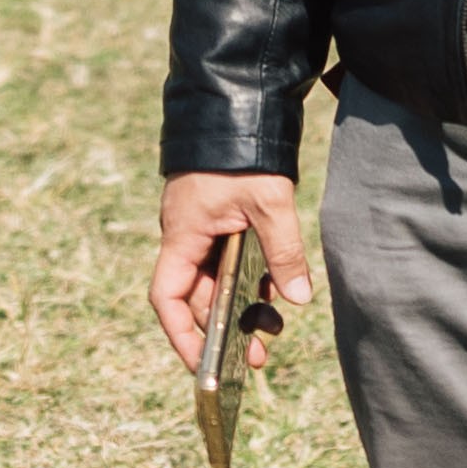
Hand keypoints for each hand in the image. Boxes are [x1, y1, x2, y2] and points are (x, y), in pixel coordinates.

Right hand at [147, 171, 313, 377]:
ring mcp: (203, 229)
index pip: (167, 298)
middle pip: (196, 298)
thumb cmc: (244, 153)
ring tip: (273, 333)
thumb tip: (298, 298)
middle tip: (260, 356)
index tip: (206, 365)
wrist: (238, 102)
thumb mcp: (269, 202)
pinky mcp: (220, 221)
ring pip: (216, 283)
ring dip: (241, 309)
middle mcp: (186, 237)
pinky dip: (250, 282)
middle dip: (225, 331)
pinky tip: (276, 296)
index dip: (181, 335)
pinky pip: (229, 263)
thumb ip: (283, 251)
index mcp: (183, 235)